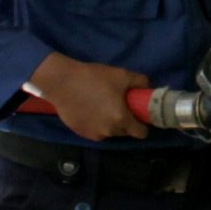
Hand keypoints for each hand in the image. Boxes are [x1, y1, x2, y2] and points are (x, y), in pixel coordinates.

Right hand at [29, 52, 150, 141]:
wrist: (62, 82)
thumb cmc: (94, 78)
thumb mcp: (122, 75)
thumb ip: (140, 82)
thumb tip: (148, 88)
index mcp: (121, 119)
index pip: (141, 133)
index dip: (142, 124)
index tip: (138, 115)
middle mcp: (109, 131)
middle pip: (125, 132)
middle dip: (125, 122)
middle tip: (118, 105)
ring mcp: (94, 134)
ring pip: (109, 132)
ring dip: (110, 123)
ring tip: (102, 106)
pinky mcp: (81, 133)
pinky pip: (95, 131)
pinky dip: (96, 124)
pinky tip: (89, 110)